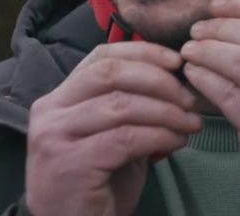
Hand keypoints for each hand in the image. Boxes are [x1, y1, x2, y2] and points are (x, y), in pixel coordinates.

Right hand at [26, 42, 201, 215]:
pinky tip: (175, 142)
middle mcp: (50, 112)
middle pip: (111, 74)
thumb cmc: (97, 185)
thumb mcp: (110, 136)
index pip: (101, 57)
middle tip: (188, 99)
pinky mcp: (70, 164)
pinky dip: (158, 135)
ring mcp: (55, 137)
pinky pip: (125, 138)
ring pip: (121, 105)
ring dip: (166, 112)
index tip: (177, 61)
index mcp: (58, 99)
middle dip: (158, 81)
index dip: (142, 52)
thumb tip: (175, 79)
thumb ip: (130, 106)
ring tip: (190, 123)